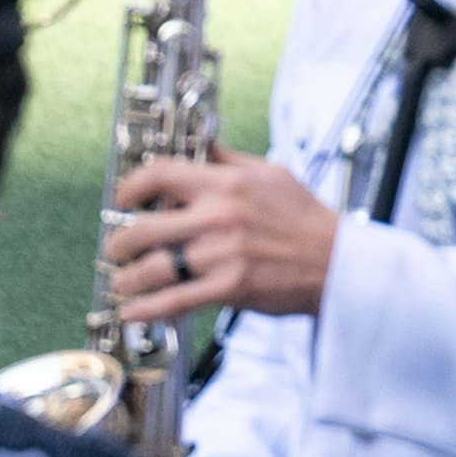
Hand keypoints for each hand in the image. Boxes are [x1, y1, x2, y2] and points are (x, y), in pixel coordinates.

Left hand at [103, 152, 339, 321]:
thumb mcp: (272, 175)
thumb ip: (229, 161)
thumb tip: (200, 145)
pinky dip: (145, 309)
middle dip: (120, 242)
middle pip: (144, 227)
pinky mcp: (229, 287)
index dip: (131, 187)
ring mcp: (222, 253)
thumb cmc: (305, 219)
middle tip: (118, 249)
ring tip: (123, 281)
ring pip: (152, 268)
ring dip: (127, 278)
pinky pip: (173, 300)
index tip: (123, 199)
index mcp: (228, 183)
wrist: (337, 262)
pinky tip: (131, 311)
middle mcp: (220, 216)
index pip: (161, 174)